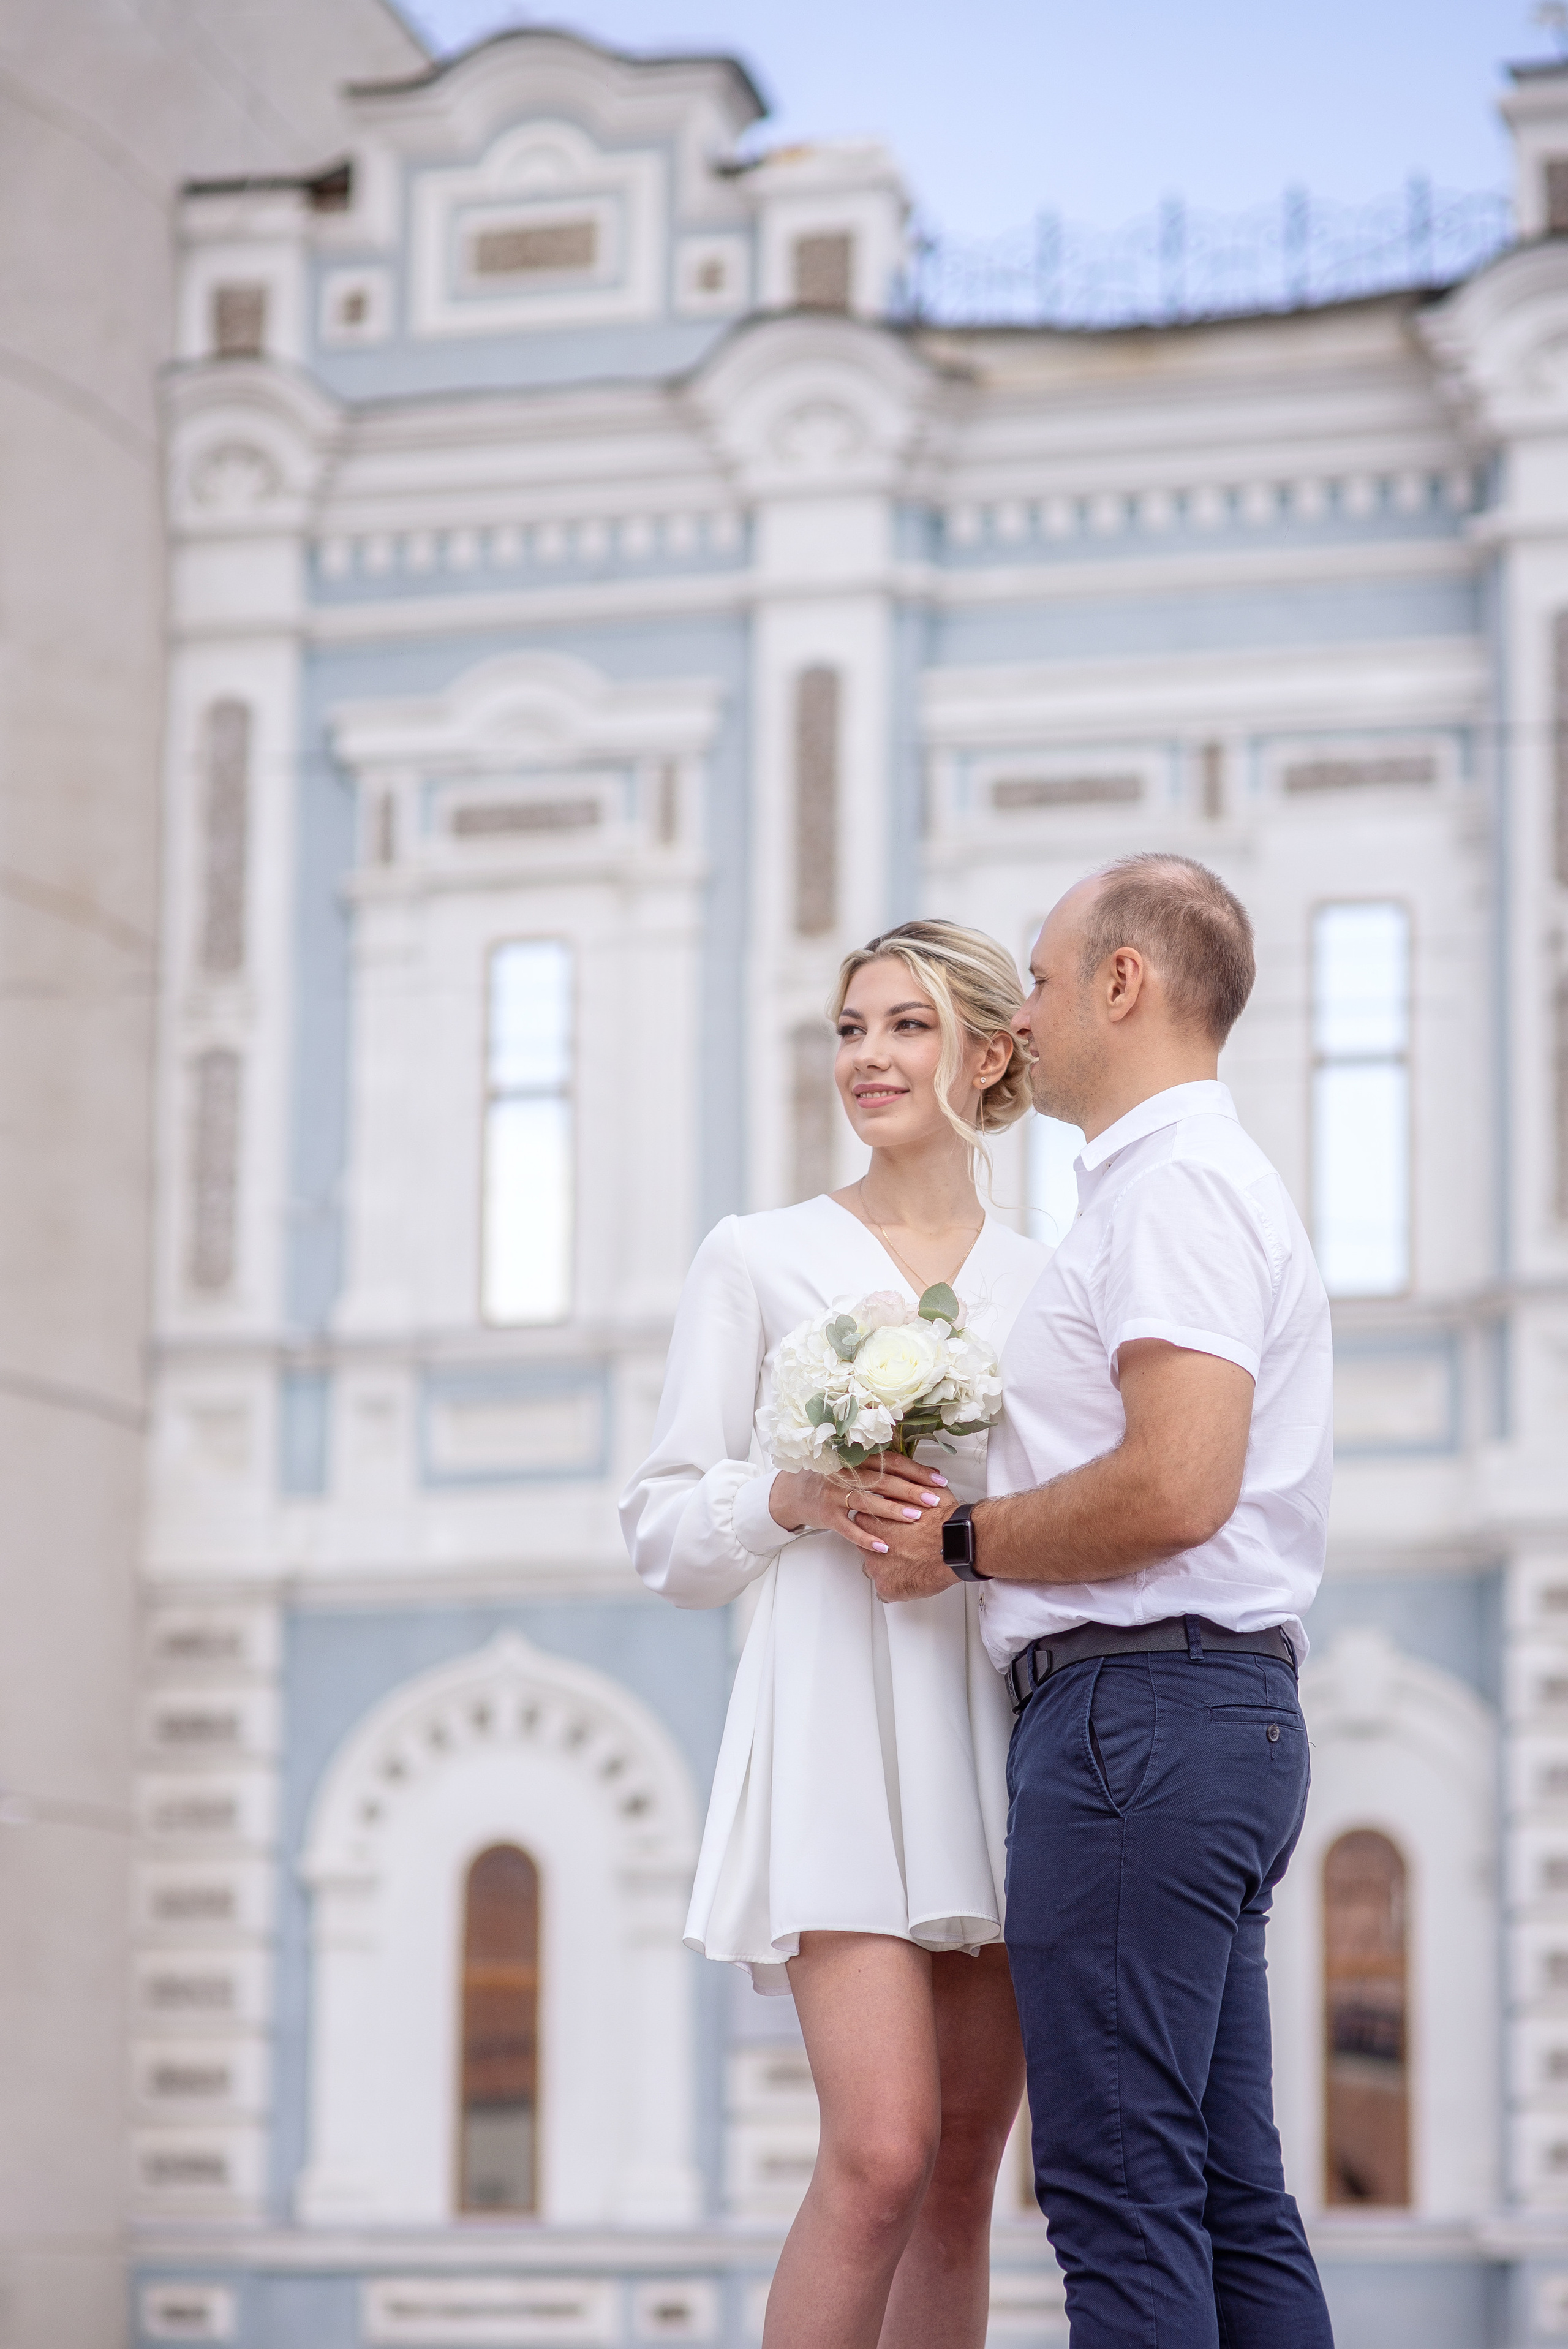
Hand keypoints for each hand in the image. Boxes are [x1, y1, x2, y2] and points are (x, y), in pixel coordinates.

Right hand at [769, 1452, 949, 1556]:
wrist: (793, 1492)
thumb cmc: (831, 1478)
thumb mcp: (851, 1466)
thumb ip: (879, 1467)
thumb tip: (919, 1471)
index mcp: (856, 1458)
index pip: (891, 1462)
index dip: (915, 1470)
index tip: (938, 1480)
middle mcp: (845, 1473)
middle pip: (883, 1481)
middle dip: (911, 1490)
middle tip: (934, 1500)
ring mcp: (834, 1494)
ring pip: (867, 1502)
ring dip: (892, 1510)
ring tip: (915, 1518)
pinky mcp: (826, 1515)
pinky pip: (848, 1528)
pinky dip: (865, 1538)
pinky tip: (883, 1547)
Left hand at [860, 1493, 958, 1601]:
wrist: (954, 1541)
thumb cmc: (941, 1518)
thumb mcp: (924, 1489)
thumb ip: (910, 1485)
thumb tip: (912, 1478)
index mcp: (872, 1518)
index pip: (865, 1524)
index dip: (881, 1528)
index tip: (892, 1530)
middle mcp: (869, 1543)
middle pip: (868, 1547)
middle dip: (883, 1548)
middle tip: (903, 1548)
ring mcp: (876, 1567)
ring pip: (876, 1570)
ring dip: (889, 1568)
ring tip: (909, 1566)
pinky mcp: (887, 1587)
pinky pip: (886, 1592)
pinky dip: (897, 1589)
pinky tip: (910, 1583)